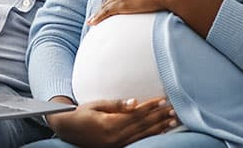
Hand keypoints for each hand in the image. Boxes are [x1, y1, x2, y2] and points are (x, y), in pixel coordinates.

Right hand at [46, 96, 179, 147]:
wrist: (68, 129)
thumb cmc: (82, 113)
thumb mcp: (97, 105)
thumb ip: (117, 105)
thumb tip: (134, 102)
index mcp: (111, 124)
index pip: (136, 114)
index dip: (151, 107)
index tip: (164, 100)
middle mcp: (116, 136)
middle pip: (142, 124)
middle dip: (159, 116)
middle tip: (174, 109)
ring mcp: (117, 144)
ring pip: (143, 134)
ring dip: (159, 127)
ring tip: (172, 120)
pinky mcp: (117, 147)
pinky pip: (138, 141)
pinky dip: (150, 135)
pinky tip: (160, 131)